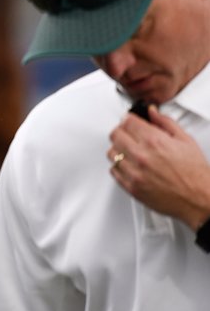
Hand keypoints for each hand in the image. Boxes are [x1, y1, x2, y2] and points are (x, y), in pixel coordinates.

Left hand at [108, 106, 209, 229]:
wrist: (199, 198)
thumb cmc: (195, 173)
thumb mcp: (185, 140)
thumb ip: (165, 122)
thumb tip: (152, 112)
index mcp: (154, 141)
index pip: (127, 121)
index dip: (128, 118)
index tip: (130, 121)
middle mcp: (141, 156)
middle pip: (115, 135)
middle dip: (122, 131)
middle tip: (129, 134)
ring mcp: (134, 172)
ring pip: (111, 152)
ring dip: (118, 149)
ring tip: (130, 151)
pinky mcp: (131, 187)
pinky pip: (113, 170)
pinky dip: (119, 166)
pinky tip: (130, 165)